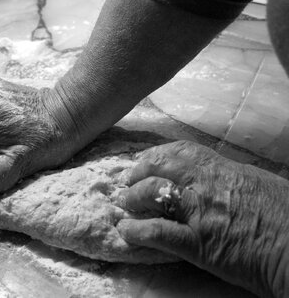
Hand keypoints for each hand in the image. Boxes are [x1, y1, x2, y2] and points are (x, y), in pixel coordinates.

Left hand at [115, 141, 288, 297]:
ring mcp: (200, 213)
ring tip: (124, 205)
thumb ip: (228, 177)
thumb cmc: (284, 214)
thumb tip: (211, 176)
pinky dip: (137, 231)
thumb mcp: (255, 183)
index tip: (144, 161)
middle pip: (160, 166)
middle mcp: (206, 185)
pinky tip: (125, 231)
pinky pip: (159, 232)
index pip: (180, 151)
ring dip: (133, 198)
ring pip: (154, 192)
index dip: (156, 155)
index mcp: (222, 169)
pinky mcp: (198, 244)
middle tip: (126, 181)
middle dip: (138, 172)